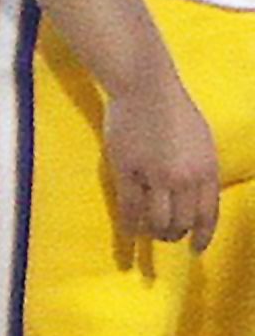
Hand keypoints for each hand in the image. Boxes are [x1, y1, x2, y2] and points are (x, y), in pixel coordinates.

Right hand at [104, 68, 219, 249]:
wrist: (144, 86)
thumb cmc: (173, 108)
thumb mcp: (202, 141)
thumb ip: (202, 169)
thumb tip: (199, 195)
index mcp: (206, 169)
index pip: (208, 215)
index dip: (202, 236)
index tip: (195, 249)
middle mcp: (184, 177)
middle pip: (180, 222)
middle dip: (173, 234)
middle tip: (165, 236)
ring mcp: (155, 175)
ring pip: (156, 220)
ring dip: (152, 231)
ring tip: (147, 232)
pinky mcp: (127, 171)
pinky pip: (130, 208)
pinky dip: (130, 225)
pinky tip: (129, 231)